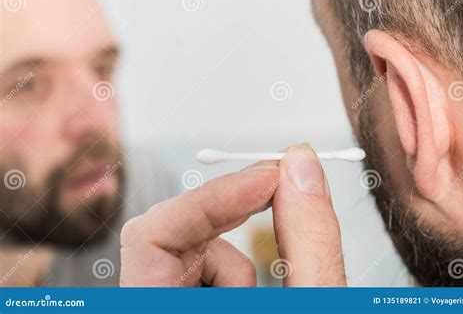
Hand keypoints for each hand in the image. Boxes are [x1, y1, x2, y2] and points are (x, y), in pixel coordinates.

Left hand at [119, 144, 345, 286]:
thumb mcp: (312, 303)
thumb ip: (309, 241)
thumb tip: (301, 164)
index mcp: (159, 311)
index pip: (150, 236)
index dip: (210, 198)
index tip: (267, 179)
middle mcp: (151, 302)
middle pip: (169, 234)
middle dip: (232, 210)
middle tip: (283, 188)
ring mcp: (164, 298)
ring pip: (191, 252)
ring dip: (238, 258)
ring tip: (275, 289)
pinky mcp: (183, 297)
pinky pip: (201, 268)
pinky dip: (237, 273)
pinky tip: (259, 293)